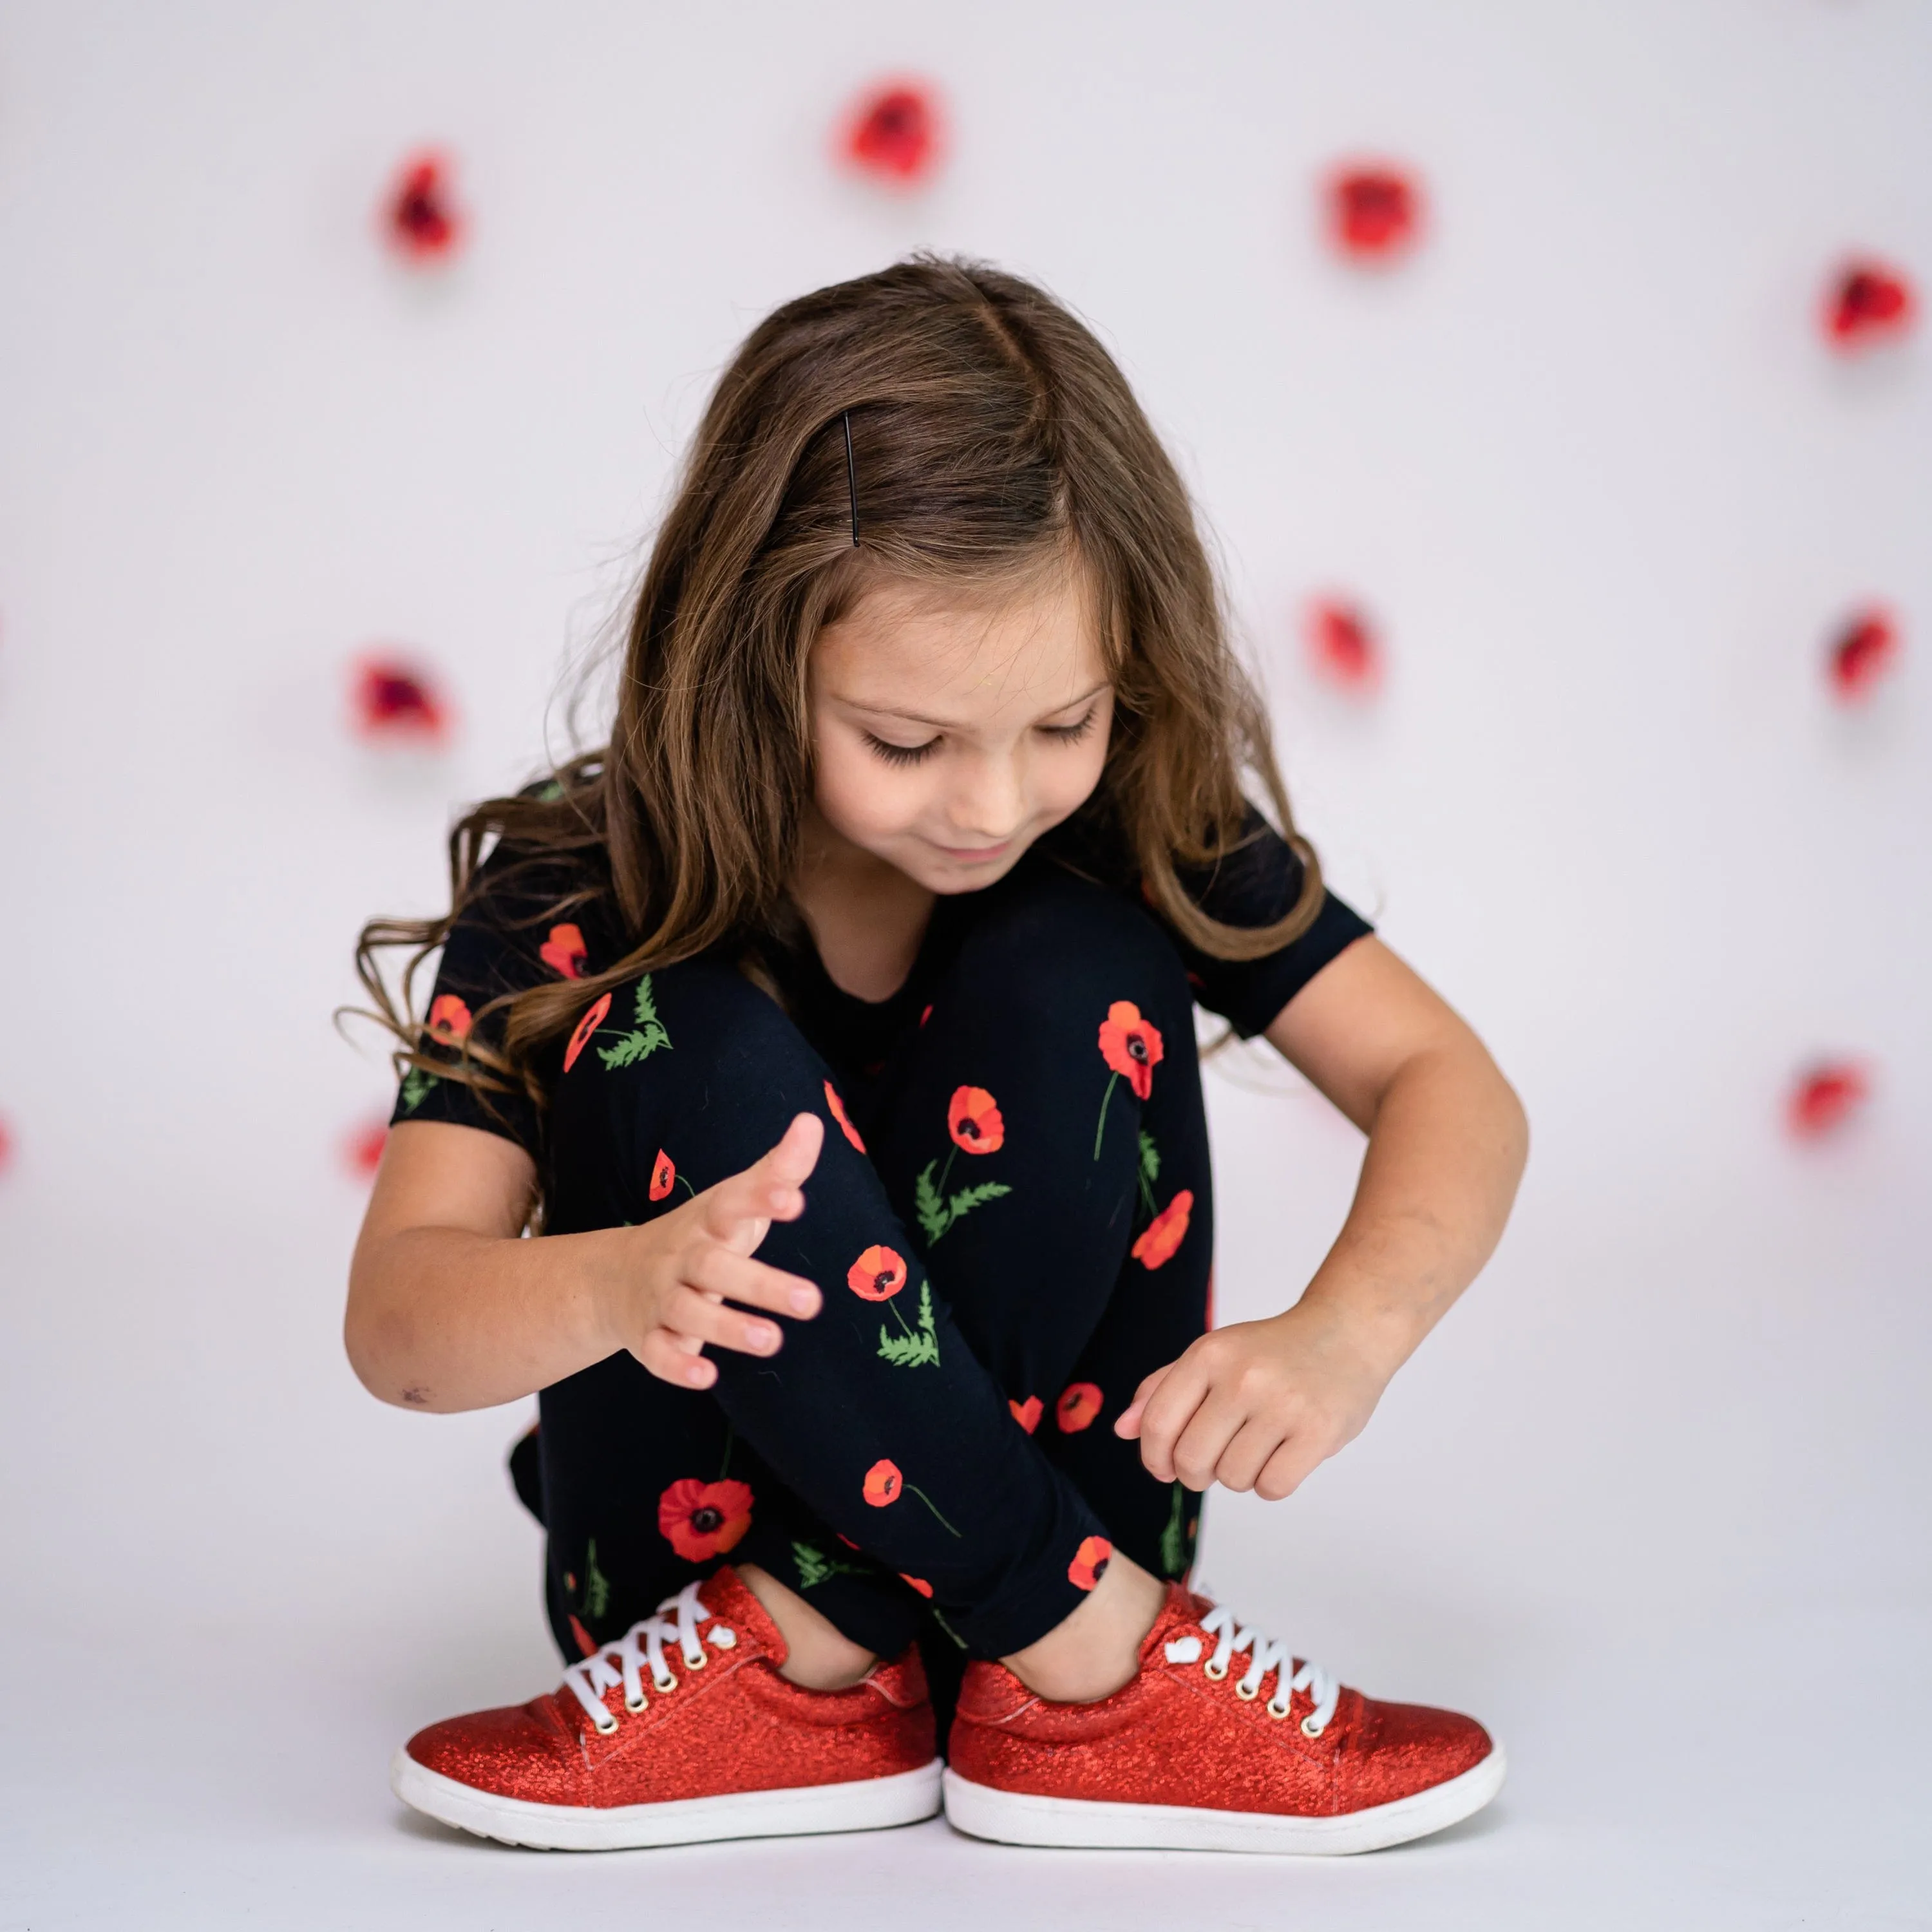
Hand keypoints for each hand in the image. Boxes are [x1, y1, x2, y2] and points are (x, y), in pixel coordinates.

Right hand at [601, 1112, 825, 1389]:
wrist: (615, 1277)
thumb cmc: (700, 1235)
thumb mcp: (734, 1200)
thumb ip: (779, 1169)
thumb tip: (813, 1121)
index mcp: (708, 1221)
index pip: (733, 1203)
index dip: (761, 1198)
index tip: (793, 1200)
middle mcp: (684, 1257)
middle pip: (716, 1267)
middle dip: (761, 1284)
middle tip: (813, 1301)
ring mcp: (663, 1298)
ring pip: (688, 1312)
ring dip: (728, 1328)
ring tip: (773, 1341)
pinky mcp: (649, 1337)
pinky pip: (658, 1354)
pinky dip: (677, 1366)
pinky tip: (706, 1377)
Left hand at [1113, 1301, 1394, 1500]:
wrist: (1347, 1332)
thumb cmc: (1273, 1352)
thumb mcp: (1214, 1354)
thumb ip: (1164, 1389)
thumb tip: (1123, 1430)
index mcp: (1209, 1354)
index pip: (1158, 1423)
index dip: (1154, 1457)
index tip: (1165, 1467)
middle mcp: (1243, 1377)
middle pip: (1192, 1460)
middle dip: (1196, 1473)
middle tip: (1214, 1462)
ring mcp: (1282, 1405)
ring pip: (1233, 1477)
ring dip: (1238, 1476)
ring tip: (1256, 1447)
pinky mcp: (1318, 1431)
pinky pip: (1271, 1487)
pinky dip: (1270, 1483)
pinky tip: (1281, 1457)